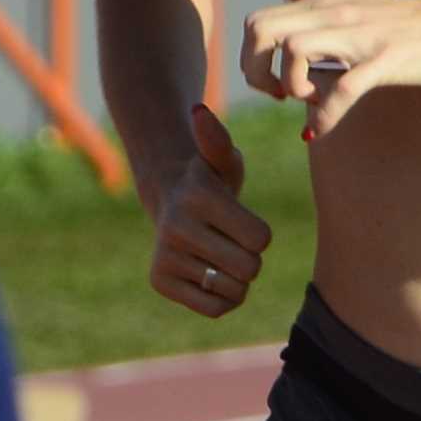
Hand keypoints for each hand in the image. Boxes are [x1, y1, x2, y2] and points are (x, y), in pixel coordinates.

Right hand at [146, 102, 273, 321]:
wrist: (168, 199)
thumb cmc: (208, 180)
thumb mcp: (220, 159)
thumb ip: (218, 140)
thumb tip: (199, 112)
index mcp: (198, 198)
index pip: (261, 239)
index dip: (259, 233)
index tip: (242, 221)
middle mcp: (176, 227)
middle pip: (250, 267)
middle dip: (249, 256)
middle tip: (229, 240)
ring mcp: (165, 256)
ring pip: (235, 290)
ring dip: (237, 278)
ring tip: (219, 255)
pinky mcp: (160, 281)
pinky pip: (216, 308)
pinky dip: (222, 297)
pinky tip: (209, 274)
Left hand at [239, 0, 420, 140]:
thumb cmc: (406, 22)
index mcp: (323, 3)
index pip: (259, 20)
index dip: (251, 56)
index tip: (271, 79)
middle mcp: (335, 14)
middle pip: (263, 31)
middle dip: (256, 71)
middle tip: (279, 94)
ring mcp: (359, 36)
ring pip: (295, 51)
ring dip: (292, 86)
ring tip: (310, 100)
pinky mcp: (385, 61)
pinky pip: (343, 89)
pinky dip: (326, 115)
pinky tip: (322, 129)